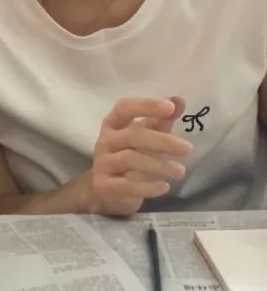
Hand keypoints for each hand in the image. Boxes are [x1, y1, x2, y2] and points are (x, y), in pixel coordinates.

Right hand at [85, 96, 192, 215]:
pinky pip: (127, 186)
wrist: (105, 189)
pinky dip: (149, 187)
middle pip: (133, 135)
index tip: (170, 108)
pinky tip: (165, 187)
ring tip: (181, 171)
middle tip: (188, 149)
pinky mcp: (104, 186)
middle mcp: (105, 141)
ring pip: (130, 160)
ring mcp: (102, 163)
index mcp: (114, 124)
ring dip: (160, 165)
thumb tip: (179, 101)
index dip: (147, 105)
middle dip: (163, 141)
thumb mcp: (145, 135)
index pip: (125, 108)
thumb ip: (162, 119)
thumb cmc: (129, 155)